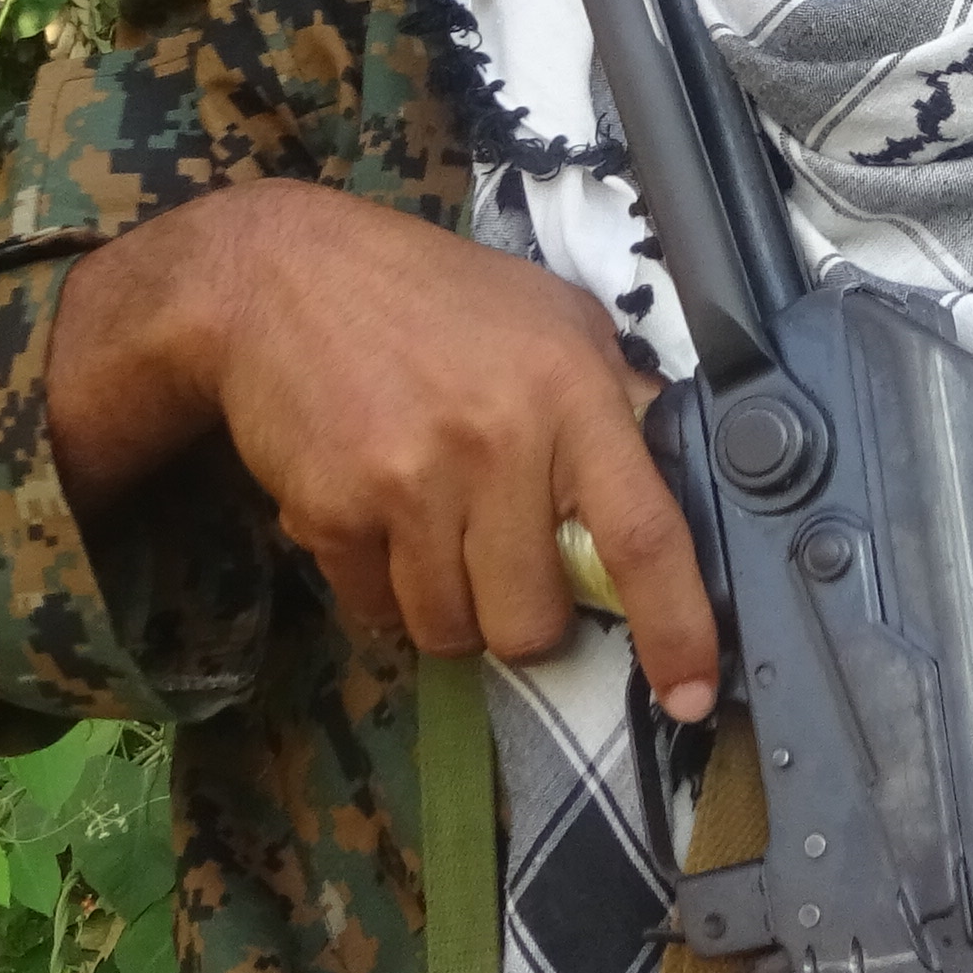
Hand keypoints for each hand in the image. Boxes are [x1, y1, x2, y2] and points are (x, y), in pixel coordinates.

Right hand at [49, 180, 720, 718]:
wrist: (281, 277)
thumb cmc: (435, 294)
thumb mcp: (552, 316)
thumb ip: (616, 395)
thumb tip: (679, 472)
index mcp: (571, 391)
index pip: (642, 533)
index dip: (676, 626)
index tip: (690, 696)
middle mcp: (497, 442)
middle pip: (533, 621)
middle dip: (527, 617)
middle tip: (507, 559)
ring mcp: (409, 483)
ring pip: (453, 629)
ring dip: (452, 606)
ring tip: (438, 532)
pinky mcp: (332, 512)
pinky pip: (377, 611)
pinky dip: (383, 587)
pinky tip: (379, 516)